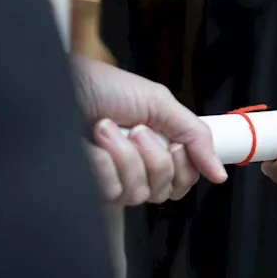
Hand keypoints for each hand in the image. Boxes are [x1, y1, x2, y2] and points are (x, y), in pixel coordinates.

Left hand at [71, 57, 226, 203]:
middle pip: (167, 189)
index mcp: (156, 146)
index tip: (174, 142)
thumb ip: (195, 134)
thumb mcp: (158, 102)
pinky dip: (105, 164)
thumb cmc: (100, 86)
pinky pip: (113, 191)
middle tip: (136, 129)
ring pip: (141, 192)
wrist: (58, 85)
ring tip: (106, 129)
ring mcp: (111, 179)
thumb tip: (218, 171)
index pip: (185, 179)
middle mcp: (135, 167)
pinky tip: (93, 146)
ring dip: (126, 155)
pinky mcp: (89, 187)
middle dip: (155, 156)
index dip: (185, 166)